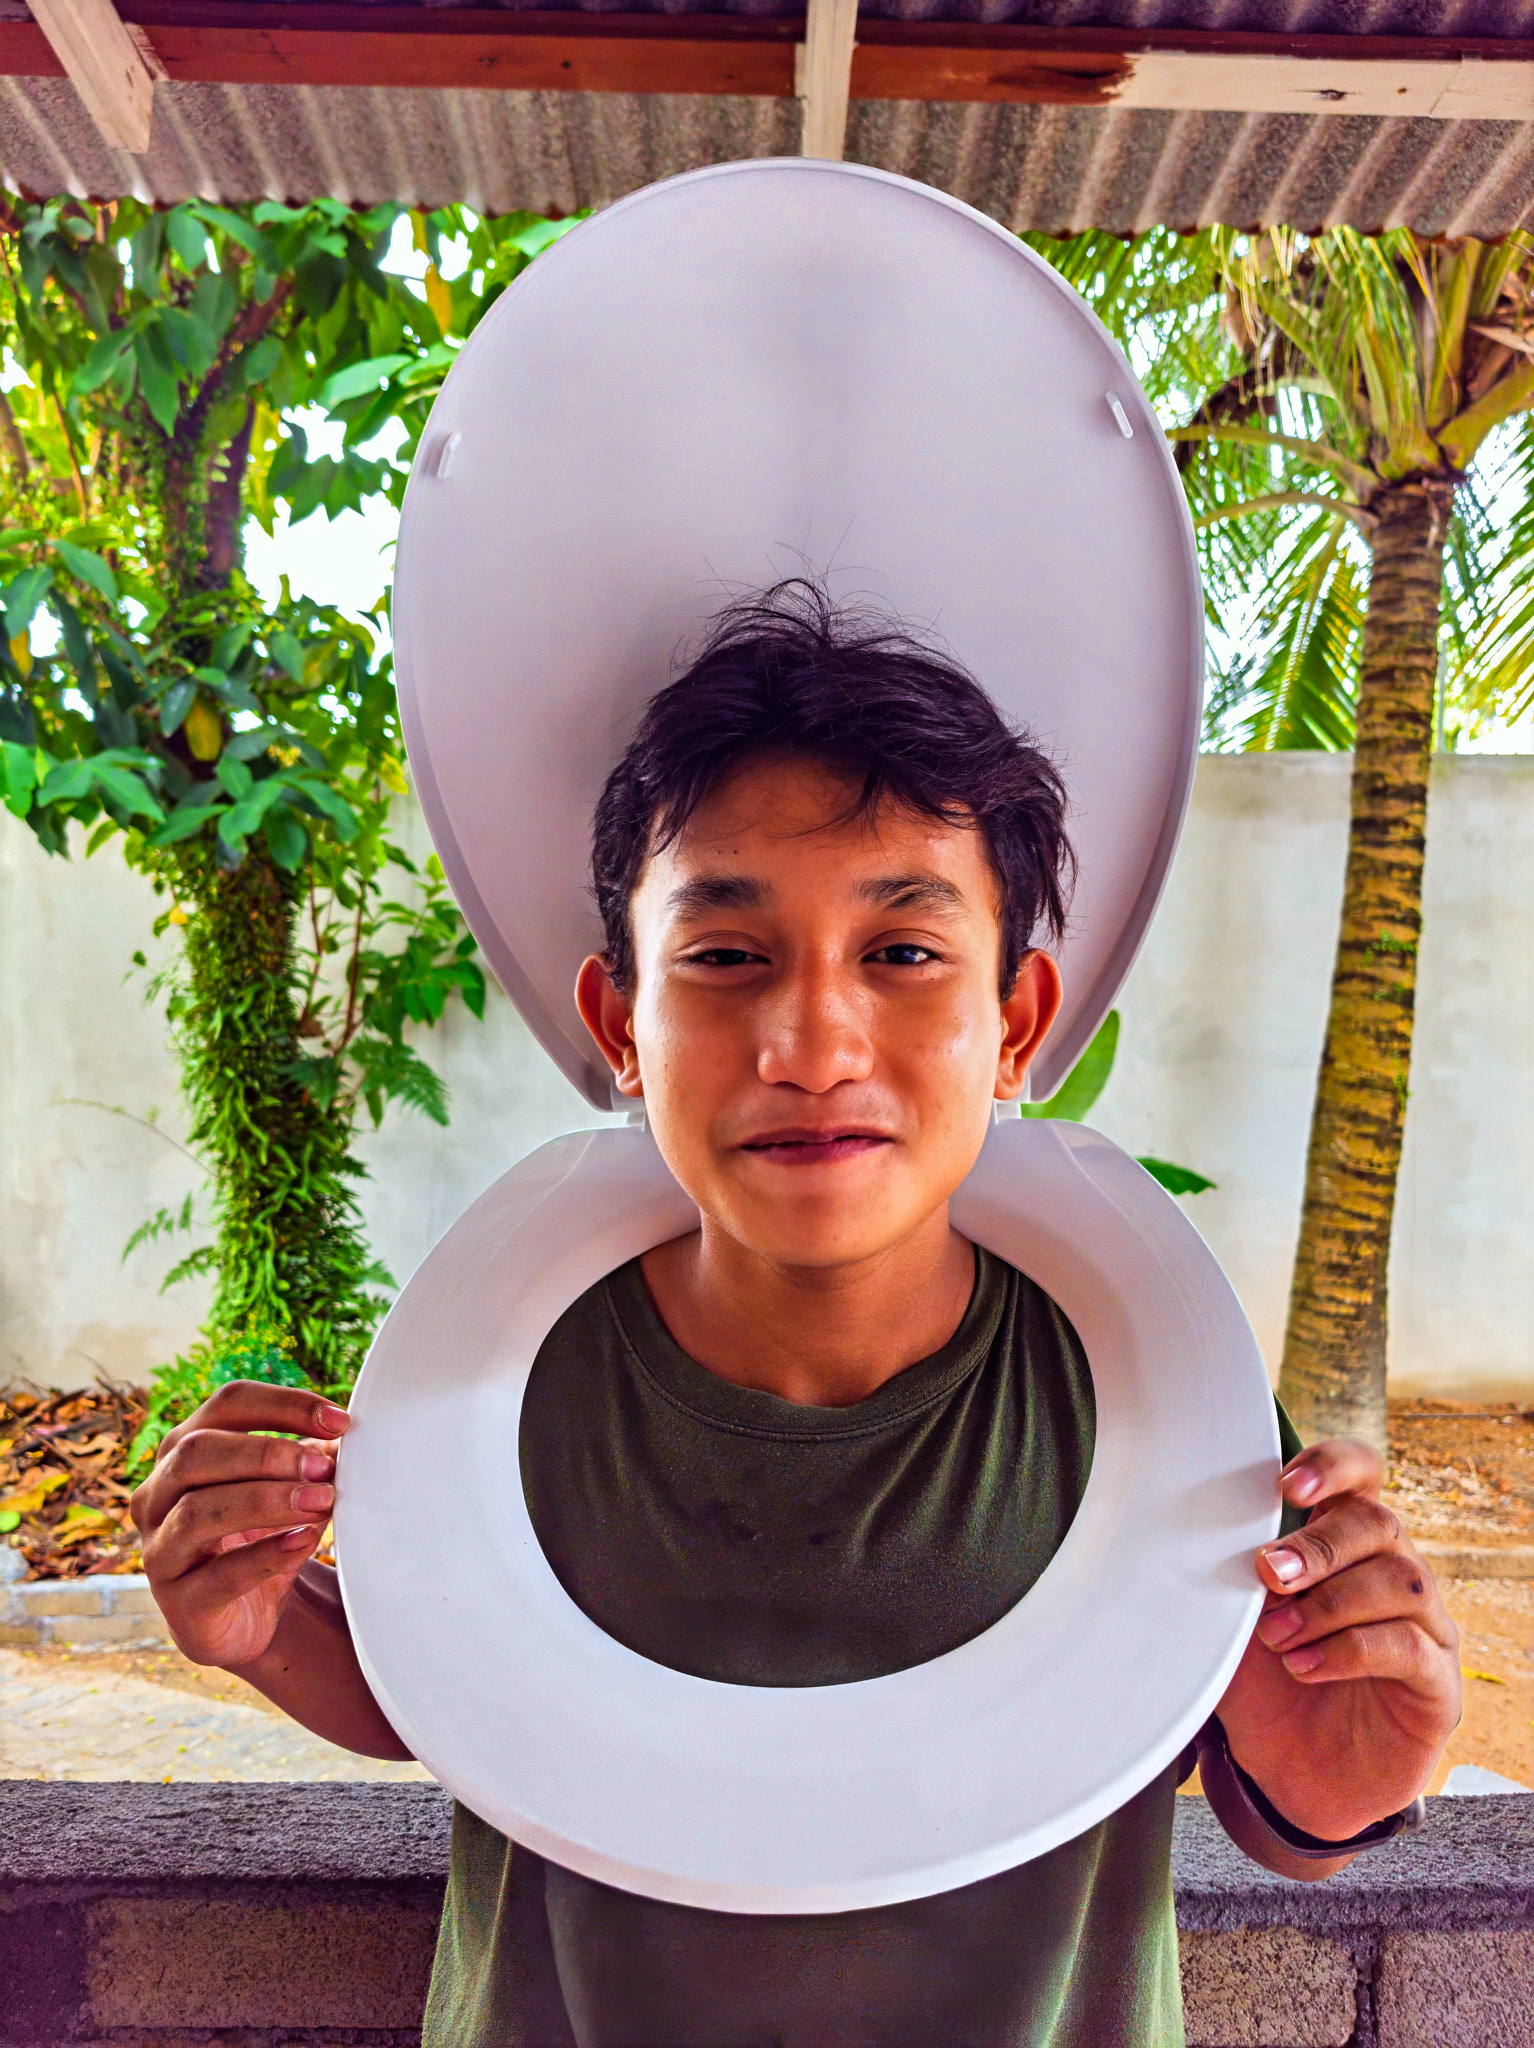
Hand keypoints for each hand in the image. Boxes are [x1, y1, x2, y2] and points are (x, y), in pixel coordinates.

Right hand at [131, 1381, 349, 1670]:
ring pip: (197, 1511)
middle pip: (197, 1451)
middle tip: (324, 1468)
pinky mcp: (178, 1601)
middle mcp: (159, 1493)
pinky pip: (218, 1574)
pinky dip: (265, 1555)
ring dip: (267, 1501)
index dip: (284, 1405)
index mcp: (185, 1449)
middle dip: (267, 1454)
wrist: (245, 1620)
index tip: (340, 1422)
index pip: (227, 1404)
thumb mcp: (287, 1490)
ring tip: (321, 1501)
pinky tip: (303, 1542)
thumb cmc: (261, 1538)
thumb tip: (346, 1439)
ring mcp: (160, 1548)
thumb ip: (310, 1460)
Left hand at [1216, 1436, 1460, 1841]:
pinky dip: (1351, 1650)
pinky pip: (1410, 1646)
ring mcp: (1423, 1627)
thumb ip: (1221, 1582)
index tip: (1286, 1485)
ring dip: (1330, 1602)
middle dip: (1317, 1544)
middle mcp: (1392, 1574)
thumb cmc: (1266, 1689)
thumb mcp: (1230, 1629)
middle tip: (1266, 1575)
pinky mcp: (1436, 1683)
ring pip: (1401, 1579)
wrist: (1293, 1779)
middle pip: (1379, 1523)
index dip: (1333, 1466)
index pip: (1361, 1476)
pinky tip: (1306, 1667)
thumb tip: (1178, 1538)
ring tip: (1277, 1637)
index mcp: (1344, 1545)